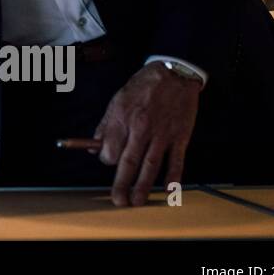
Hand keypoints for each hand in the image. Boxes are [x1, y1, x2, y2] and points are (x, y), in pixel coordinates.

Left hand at [95, 61, 201, 206]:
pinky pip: (176, 160)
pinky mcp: (180, 136)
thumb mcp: (118, 100)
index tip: (108, 162)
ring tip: (137, 201)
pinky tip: (168, 190)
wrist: (174, 73)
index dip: (107, 160)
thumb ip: (105, 125)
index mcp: (123, 118)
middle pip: (128, 162)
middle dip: (121, 184)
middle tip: (118, 201)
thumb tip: (94, 146)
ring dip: (143, 186)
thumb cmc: (144, 86)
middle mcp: (141, 128)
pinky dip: (173, 176)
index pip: (110, 149)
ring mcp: (162, 134)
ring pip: (150, 165)